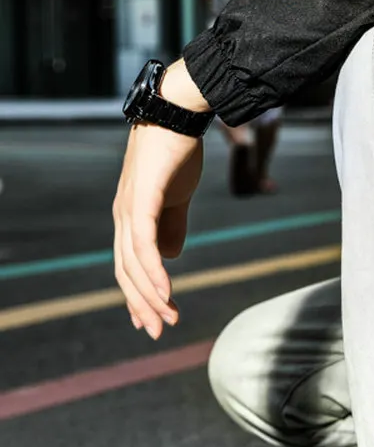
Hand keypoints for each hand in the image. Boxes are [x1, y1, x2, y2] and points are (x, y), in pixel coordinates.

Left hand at [112, 62, 207, 338]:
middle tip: (159, 331)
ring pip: (134, 265)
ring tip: (169, 318)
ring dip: (151, 296)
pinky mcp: (141, 201)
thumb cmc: (176, 151)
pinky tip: (166, 292)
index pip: (128, 265)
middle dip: (143, 305)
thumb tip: (171, 255)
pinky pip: (145, 246)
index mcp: (130, 216)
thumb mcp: (176, 196)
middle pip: (126, 272)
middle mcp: (123, 216)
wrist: (176, 114)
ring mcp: (129, 209)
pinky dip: (154, 273)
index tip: (152, 320)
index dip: (138, 295)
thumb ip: (173, 225)